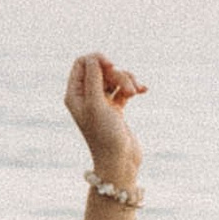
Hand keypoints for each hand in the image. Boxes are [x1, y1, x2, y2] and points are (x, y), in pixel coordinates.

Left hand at [65, 51, 144, 189]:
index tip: (111, 66)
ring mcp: (101, 103)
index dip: (97, 59)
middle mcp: (86, 97)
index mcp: (75, 95)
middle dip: (118, 74)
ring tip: (135, 93)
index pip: (82, 63)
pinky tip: (143, 92)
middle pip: (102, 69)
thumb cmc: (105, 135)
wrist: (119, 162)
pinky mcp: (116, 109)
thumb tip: (94, 57)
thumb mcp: (96, 104)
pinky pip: (124, 89)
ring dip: (127, 81)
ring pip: (115, 78)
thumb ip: (94, 78)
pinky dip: (133, 88)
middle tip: (128, 89)